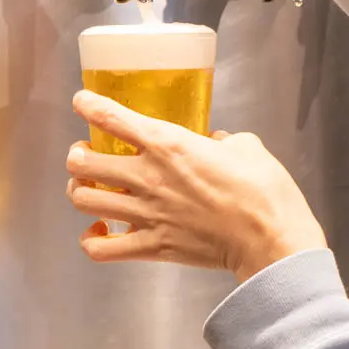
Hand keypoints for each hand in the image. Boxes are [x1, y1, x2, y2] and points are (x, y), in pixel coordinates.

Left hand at [65, 90, 327, 283]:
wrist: (270, 239)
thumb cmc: (262, 190)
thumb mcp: (246, 146)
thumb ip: (224, 140)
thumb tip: (218, 143)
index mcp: (168, 143)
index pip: (110, 117)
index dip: (87, 104)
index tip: (81, 101)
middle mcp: (148, 176)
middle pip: (82, 163)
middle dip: (77, 156)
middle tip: (86, 153)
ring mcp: (146, 213)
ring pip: (83, 200)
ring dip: (80, 191)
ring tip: (89, 187)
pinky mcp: (152, 246)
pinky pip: (100, 248)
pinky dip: (91, 239)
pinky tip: (98, 230)